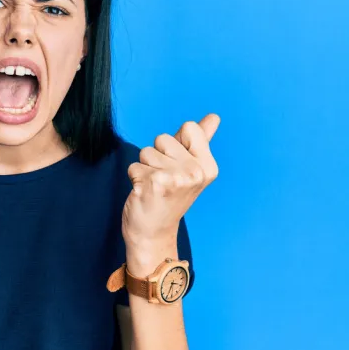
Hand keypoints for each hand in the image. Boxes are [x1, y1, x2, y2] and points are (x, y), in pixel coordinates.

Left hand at [123, 113, 219, 247]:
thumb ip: (201, 140)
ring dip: (145, 168)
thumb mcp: (190, 169)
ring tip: (154, 186)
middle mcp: (195, 172)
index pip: (189, 127)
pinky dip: (134, 177)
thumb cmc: (170, 197)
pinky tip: (144, 193)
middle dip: (157, 156)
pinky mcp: (154, 183)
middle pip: (163, 138)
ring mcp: (175, 178)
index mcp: (208, 167)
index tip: (177, 165)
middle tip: (163, 180)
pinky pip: (134, 166)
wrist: (153, 232)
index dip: (176, 143)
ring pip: (146, 152)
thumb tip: (214, 117)